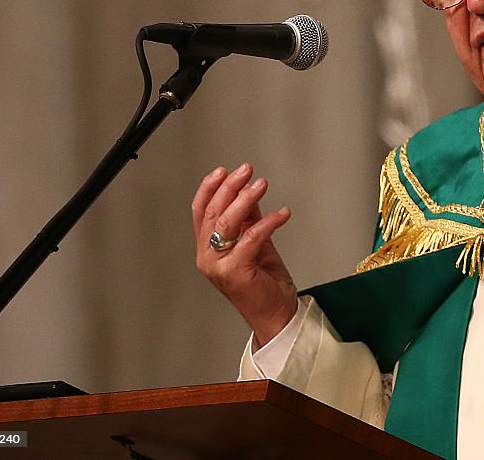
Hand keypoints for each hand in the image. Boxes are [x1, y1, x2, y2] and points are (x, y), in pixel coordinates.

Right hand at [192, 163, 296, 348]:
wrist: (276, 313)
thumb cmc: (264, 281)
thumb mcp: (255, 242)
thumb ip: (248, 219)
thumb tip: (248, 191)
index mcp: (207, 247)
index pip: (200, 211)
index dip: (210, 188)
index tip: (225, 170)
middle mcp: (207, 256)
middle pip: (213, 212)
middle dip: (230, 187)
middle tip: (247, 170)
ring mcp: (218, 266)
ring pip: (227, 223)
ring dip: (245, 199)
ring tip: (262, 184)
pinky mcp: (235, 272)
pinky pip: (251, 238)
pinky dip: (268, 222)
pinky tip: (283, 213)